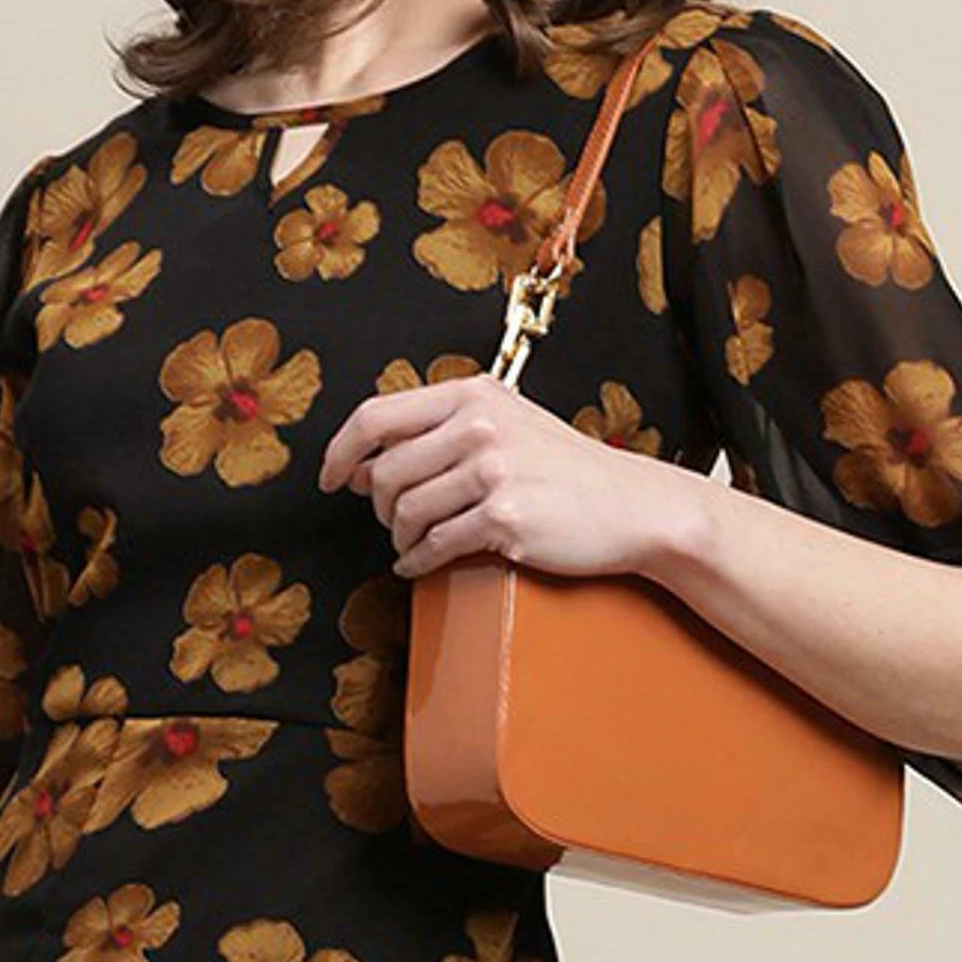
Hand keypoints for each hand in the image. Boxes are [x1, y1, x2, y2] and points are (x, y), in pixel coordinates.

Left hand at [319, 375, 689, 582]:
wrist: (631, 505)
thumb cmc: (567, 470)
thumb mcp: (508, 422)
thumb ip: (444, 429)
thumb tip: (364, 465)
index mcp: (472, 396)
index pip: (376, 416)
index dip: (339, 451)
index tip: (329, 478)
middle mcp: (479, 426)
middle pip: (384, 471)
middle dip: (378, 505)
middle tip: (393, 521)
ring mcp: (493, 471)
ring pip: (404, 511)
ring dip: (400, 537)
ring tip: (413, 544)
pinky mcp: (505, 518)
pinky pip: (434, 546)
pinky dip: (417, 561)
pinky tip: (419, 565)